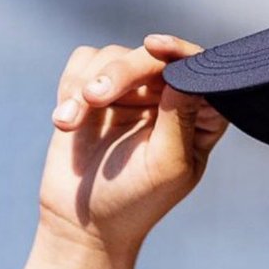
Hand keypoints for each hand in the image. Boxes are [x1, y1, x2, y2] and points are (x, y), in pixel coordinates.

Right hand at [39, 34, 227, 254]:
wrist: (84, 223)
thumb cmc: (136, 201)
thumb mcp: (166, 166)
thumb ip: (179, 119)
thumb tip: (185, 74)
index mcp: (201, 117)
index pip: (200, 70)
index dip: (180, 52)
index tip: (154, 46)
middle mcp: (170, 98)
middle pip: (152, 58)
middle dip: (122, 72)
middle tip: (95, 98)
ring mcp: (133, 92)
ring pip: (113, 55)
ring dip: (88, 86)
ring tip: (72, 122)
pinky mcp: (95, 92)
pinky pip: (84, 63)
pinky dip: (70, 87)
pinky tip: (66, 121)